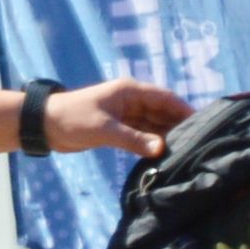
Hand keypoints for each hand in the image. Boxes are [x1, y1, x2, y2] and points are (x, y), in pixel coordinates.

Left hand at [52, 81, 191, 158]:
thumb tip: (161, 149)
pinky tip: (165, 156)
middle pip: (163, 112)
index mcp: (130, 91)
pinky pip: (143, 136)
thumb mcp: (104, 129)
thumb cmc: (73, 119)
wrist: (45, 125)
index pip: (165, 98)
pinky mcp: (119, 129)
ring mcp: (126, 115)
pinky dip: (152, 144)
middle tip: (200, 143)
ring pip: (154, 125)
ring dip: (167, 137)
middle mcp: (132, 101)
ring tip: (187, 152)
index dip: (184, 109)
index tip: (204, 123)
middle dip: (179, 126)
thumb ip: (133, 139)